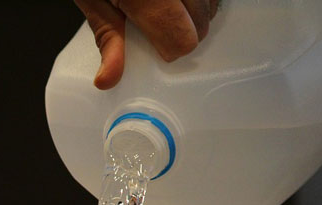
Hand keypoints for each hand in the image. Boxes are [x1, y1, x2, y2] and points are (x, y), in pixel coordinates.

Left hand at [74, 0, 218, 89]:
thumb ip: (108, 38)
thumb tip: (108, 80)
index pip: (182, 39)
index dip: (170, 48)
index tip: (157, 43)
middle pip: (202, 24)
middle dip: (184, 30)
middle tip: (161, 22)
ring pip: (213, 4)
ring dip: (198, 10)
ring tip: (172, 3)